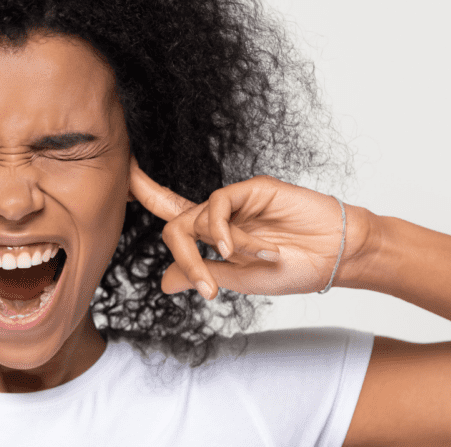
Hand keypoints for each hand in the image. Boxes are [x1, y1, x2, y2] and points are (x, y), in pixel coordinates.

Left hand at [128, 157, 371, 298]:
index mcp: (211, 235)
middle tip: (207, 284)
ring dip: (220, 249)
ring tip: (253, 261)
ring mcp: (233, 200)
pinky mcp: (250, 188)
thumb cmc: (291, 269)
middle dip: (181, 249)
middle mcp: (217, 215)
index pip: (168, 212)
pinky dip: (224, 231)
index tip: (122, 173)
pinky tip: (240, 248)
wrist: (335, 256)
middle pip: (173, 219)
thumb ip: (201, 275)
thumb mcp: (237, 281)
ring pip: (196, 218)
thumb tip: (162, 282)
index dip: (143, 190)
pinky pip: (218, 205)